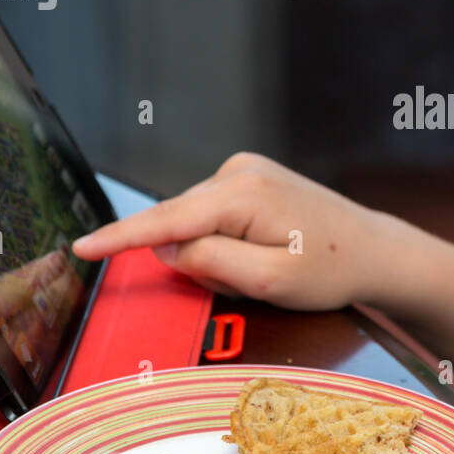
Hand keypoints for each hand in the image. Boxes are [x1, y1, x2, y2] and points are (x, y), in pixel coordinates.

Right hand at [71, 152, 399, 311]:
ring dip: (208, 251)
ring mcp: (243, 170)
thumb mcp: (269, 280)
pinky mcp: (247, 179)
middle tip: (243, 282)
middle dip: (191, 259)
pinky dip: (218, 240)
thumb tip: (165, 247)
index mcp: (243, 194)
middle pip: (179, 222)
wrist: (371, 250)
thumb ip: (211, 263)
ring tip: (260, 267)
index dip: (120, 237)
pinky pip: (210, 216)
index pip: (166, 220)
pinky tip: (256, 252)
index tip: (81, 248)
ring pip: (193, 221)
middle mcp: (238, 171)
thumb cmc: (329, 269)